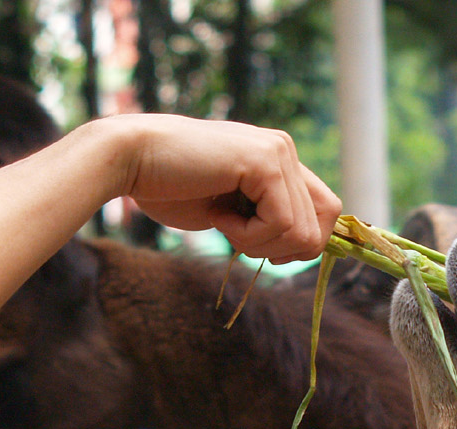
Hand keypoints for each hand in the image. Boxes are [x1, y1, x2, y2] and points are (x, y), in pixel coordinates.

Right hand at [95, 114, 340, 263]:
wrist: (129, 162)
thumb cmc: (171, 189)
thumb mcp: (235, 210)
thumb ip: (272, 217)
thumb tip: (311, 246)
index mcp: (281, 161)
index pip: (327, 213)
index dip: (303, 245)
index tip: (263, 249)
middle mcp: (285, 150)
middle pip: (321, 229)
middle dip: (280, 251)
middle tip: (239, 238)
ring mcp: (278, 152)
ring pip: (303, 233)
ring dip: (259, 245)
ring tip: (224, 223)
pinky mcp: (265, 161)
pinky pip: (281, 224)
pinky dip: (248, 235)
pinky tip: (217, 214)